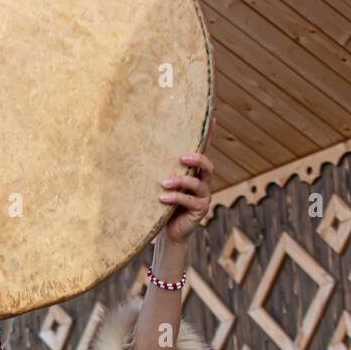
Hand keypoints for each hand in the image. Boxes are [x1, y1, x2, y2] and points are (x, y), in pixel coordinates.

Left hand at [160, 117, 215, 244]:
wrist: (168, 231)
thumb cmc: (163, 204)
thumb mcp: (162, 183)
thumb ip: (161, 169)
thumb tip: (138, 147)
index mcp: (196, 172)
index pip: (204, 150)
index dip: (209, 135)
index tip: (212, 118)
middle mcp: (204, 182)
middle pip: (208, 165)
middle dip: (197, 159)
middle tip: (181, 157)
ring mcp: (204, 196)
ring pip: (198, 184)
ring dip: (181, 181)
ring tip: (165, 183)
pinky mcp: (200, 210)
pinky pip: (190, 200)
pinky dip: (176, 197)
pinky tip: (162, 197)